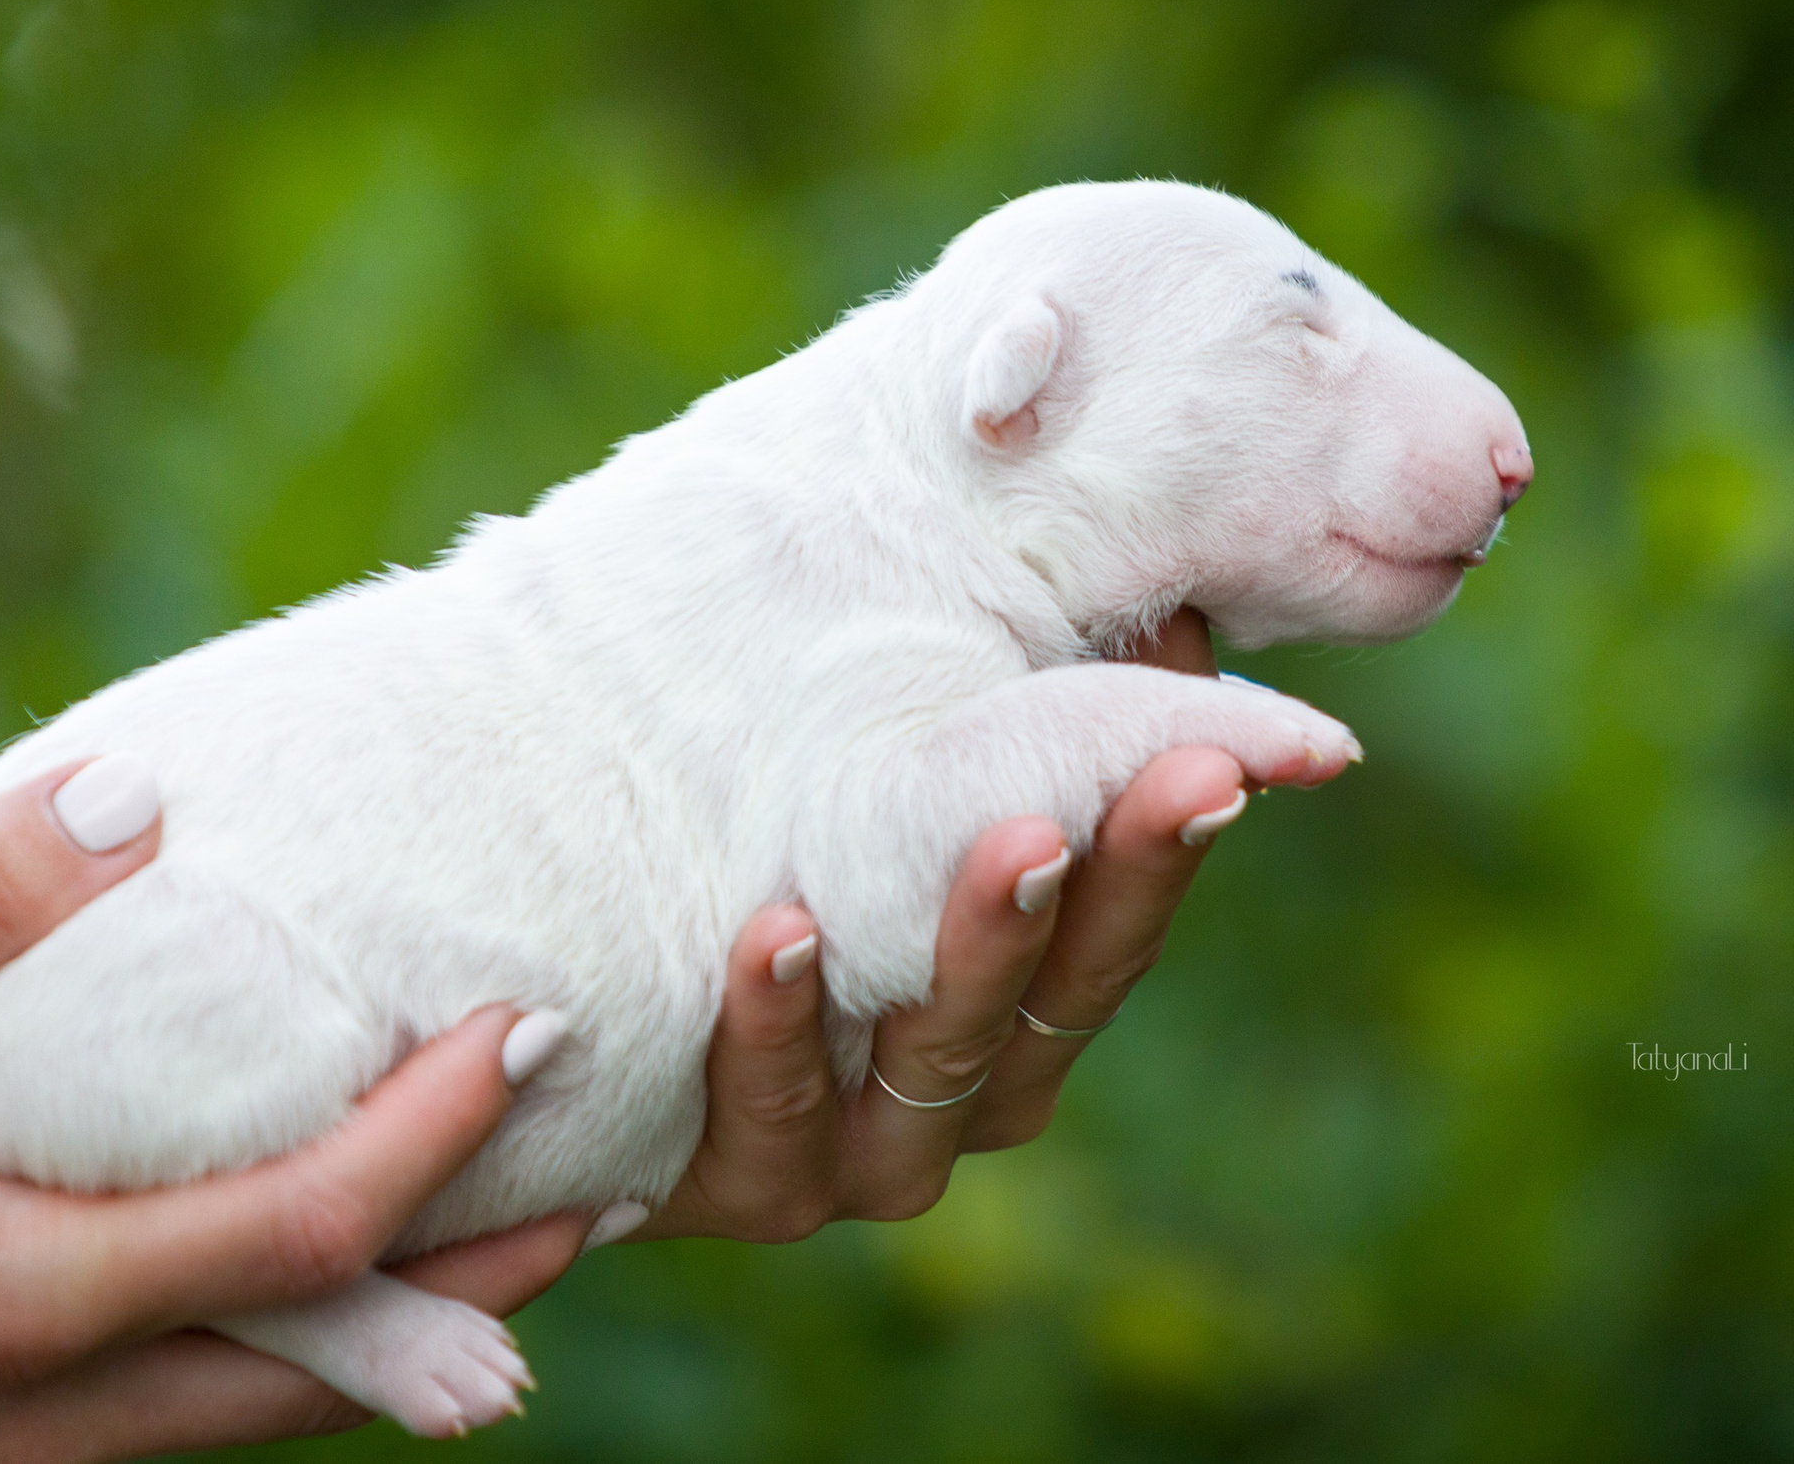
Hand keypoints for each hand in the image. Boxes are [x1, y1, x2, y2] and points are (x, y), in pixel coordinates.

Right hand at [0, 763, 600, 1463]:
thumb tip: (133, 799)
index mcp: (16, 1296)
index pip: (304, 1231)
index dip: (441, 1139)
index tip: (533, 1034)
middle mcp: (52, 1405)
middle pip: (333, 1363)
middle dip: (490, 1281)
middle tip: (615, 1183)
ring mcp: (35, 1446)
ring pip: (278, 1406)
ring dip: (422, 1331)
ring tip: (534, 1237)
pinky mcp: (12, 1442)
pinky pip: (209, 1406)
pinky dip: (318, 1345)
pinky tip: (356, 1274)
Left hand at [642, 609, 1269, 1238]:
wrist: (571, 1023)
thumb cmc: (760, 863)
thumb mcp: (890, 788)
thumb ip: (1028, 716)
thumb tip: (1170, 609)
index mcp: (1023, 1011)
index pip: (1121, 926)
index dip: (1172, 843)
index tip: (1222, 755)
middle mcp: (961, 1095)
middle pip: (1057, 996)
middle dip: (1109, 883)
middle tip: (1170, 778)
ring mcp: (852, 1156)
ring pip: (934, 1066)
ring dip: (973, 955)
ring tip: (1009, 845)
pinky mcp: (735, 1183)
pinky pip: (765, 1112)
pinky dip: (775, 1030)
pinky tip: (775, 935)